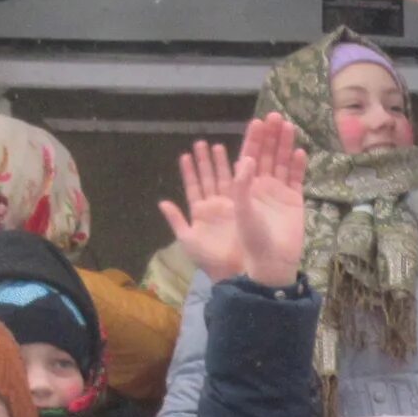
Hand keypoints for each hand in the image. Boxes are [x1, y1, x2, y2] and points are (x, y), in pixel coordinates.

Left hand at [157, 137, 247, 280]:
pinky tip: (254, 158)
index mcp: (203, 211)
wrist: (240, 274)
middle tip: (206, 142)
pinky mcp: (252, 210)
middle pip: (214, 177)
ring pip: (234, 178)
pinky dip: (255, 172)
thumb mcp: (190, 241)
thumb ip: (177, 220)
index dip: (190, 170)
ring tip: (227, 146)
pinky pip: (252, 187)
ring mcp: (238, 206)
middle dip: (210, 160)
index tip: (187, 153)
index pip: (194, 186)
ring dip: (231, 162)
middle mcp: (220, 205)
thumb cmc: (213, 260)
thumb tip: (162, 202)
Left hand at [230, 113, 308, 290]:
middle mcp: (261, 185)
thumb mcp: (240, 211)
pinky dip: (297, 165)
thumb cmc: (252, 239)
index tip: (258, 122)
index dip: (253, 139)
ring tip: (289, 126)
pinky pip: (296, 178)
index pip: (249, 156)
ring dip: (285, 145)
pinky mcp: (295, 200)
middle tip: (275, 116)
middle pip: (266, 155)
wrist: (273, 262)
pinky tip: (300, 152)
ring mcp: (279, 192)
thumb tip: (246, 158)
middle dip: (270, 136)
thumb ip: (241, 185)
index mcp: (245, 187)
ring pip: (281, 163)